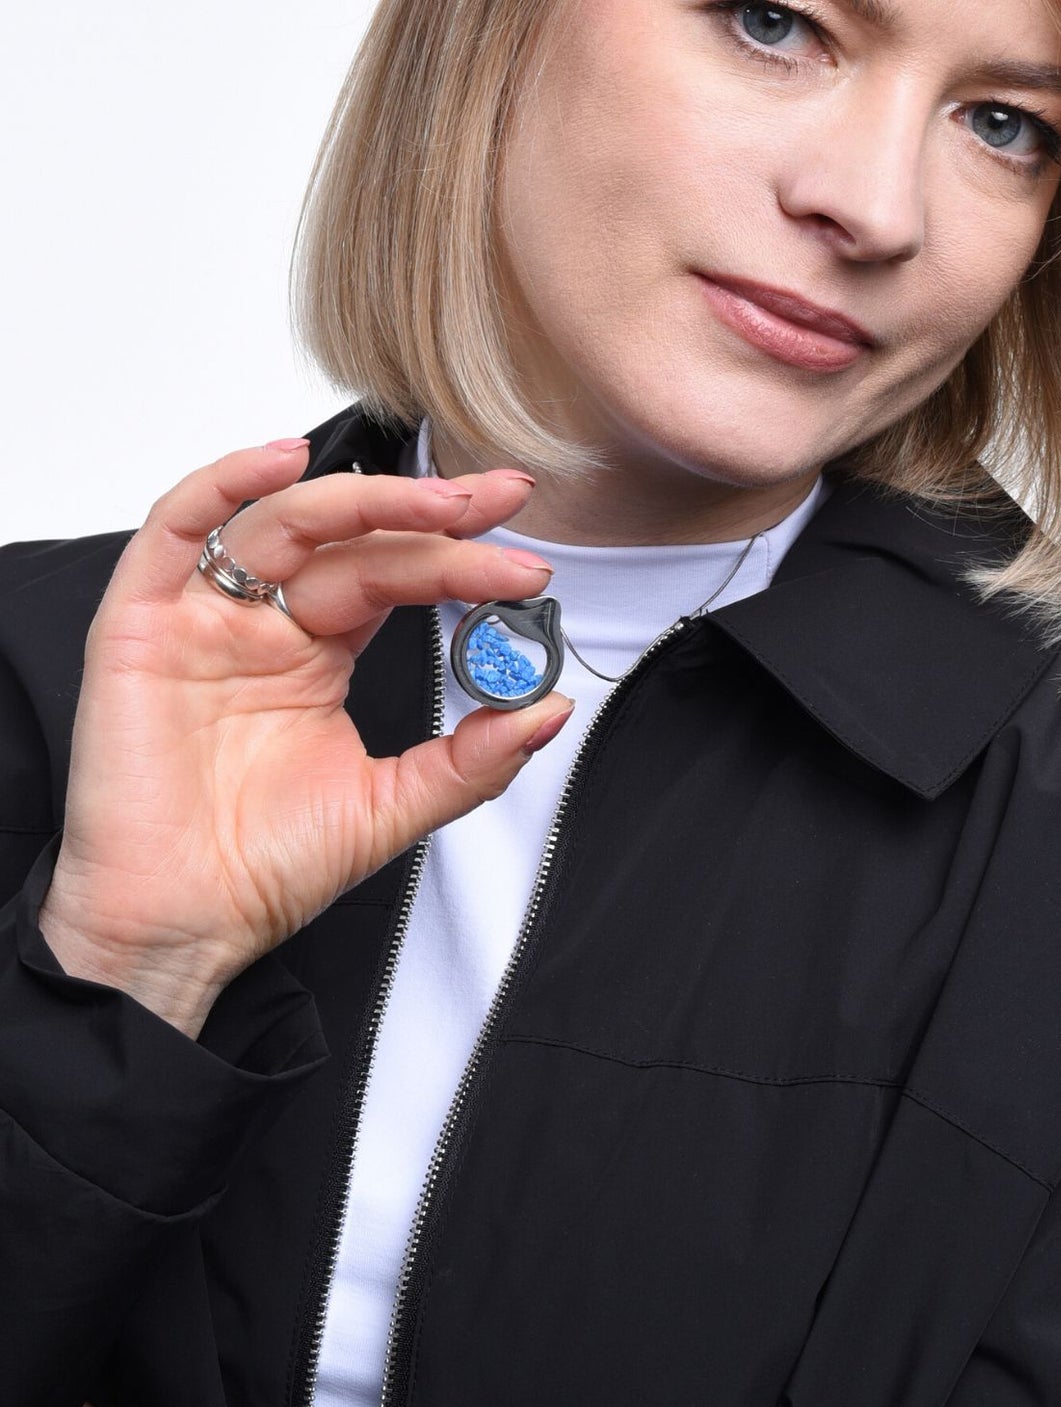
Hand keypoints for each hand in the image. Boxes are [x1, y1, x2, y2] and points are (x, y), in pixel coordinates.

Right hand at [39, 440, 572, 1036]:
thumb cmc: (266, 866)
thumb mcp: (393, 806)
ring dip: (365, 501)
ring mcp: (206, 618)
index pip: (395, 577)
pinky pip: (176, 533)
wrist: (185, 926)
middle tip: (502, 506)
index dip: (461, 561)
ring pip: (284, 524)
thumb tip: (549, 710)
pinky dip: (224, 485)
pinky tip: (285, 460)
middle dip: (432, 518)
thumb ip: (472, 759)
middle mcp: (266, 624)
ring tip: (442, 502)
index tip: (528, 568)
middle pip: (352, 542)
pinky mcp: (144, 626)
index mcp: (319, 656)